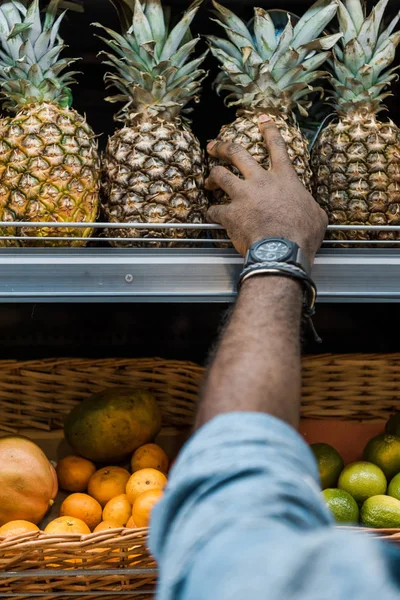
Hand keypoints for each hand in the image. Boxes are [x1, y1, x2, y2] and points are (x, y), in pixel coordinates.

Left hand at [205, 116, 327, 261]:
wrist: (282, 249)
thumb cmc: (302, 235)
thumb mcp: (317, 216)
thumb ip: (310, 207)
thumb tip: (312, 211)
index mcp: (284, 178)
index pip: (276, 147)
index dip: (269, 130)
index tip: (262, 120)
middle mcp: (261, 181)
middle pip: (237, 153)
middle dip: (223, 146)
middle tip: (214, 146)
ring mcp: (243, 195)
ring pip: (220, 174)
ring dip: (211, 176)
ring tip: (208, 181)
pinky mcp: (230, 213)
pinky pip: (214, 209)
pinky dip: (211, 212)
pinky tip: (211, 215)